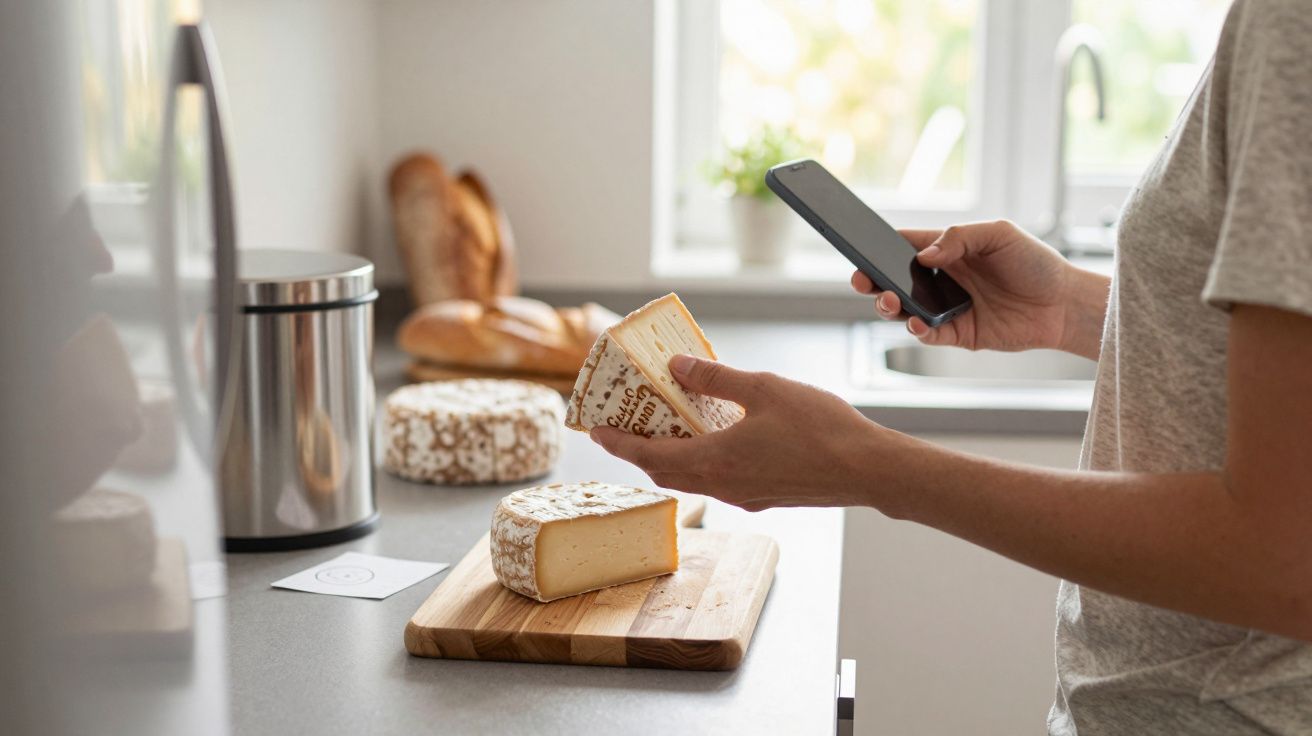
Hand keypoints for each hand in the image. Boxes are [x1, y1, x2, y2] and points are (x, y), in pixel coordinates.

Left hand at [590, 355, 913, 510]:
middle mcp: (723, 485)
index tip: (598, 431)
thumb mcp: (763, 388)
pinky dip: (702, 461)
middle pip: (666, 472)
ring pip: (693, 479)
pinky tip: (714, 439)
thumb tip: (675, 367)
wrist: (868, 470)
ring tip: (664, 430)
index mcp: (714, 460)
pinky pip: (719, 480)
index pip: (649, 456)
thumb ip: (716, 377)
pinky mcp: (765, 496)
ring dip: (671, 457)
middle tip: (624, 428)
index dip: (620, 444)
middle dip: (640, 452)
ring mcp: (744, 495)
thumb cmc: (820, 428)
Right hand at [850, 220, 1079, 352]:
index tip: (861, 247)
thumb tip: (923, 256)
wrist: (1064, 304)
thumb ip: (959, 238)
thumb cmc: (1035, 263)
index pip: (904, 246)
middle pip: (894, 280)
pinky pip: (927, 334)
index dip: (880, 246)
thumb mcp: (999, 234)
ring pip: (904, 309)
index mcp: (947, 251)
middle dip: (873, 281)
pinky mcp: (957, 334)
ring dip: (890, 306)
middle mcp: (942, 279)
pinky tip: (916, 322)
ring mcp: (947, 308)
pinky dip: (916, 330)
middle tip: (862, 280)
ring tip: (891, 301)